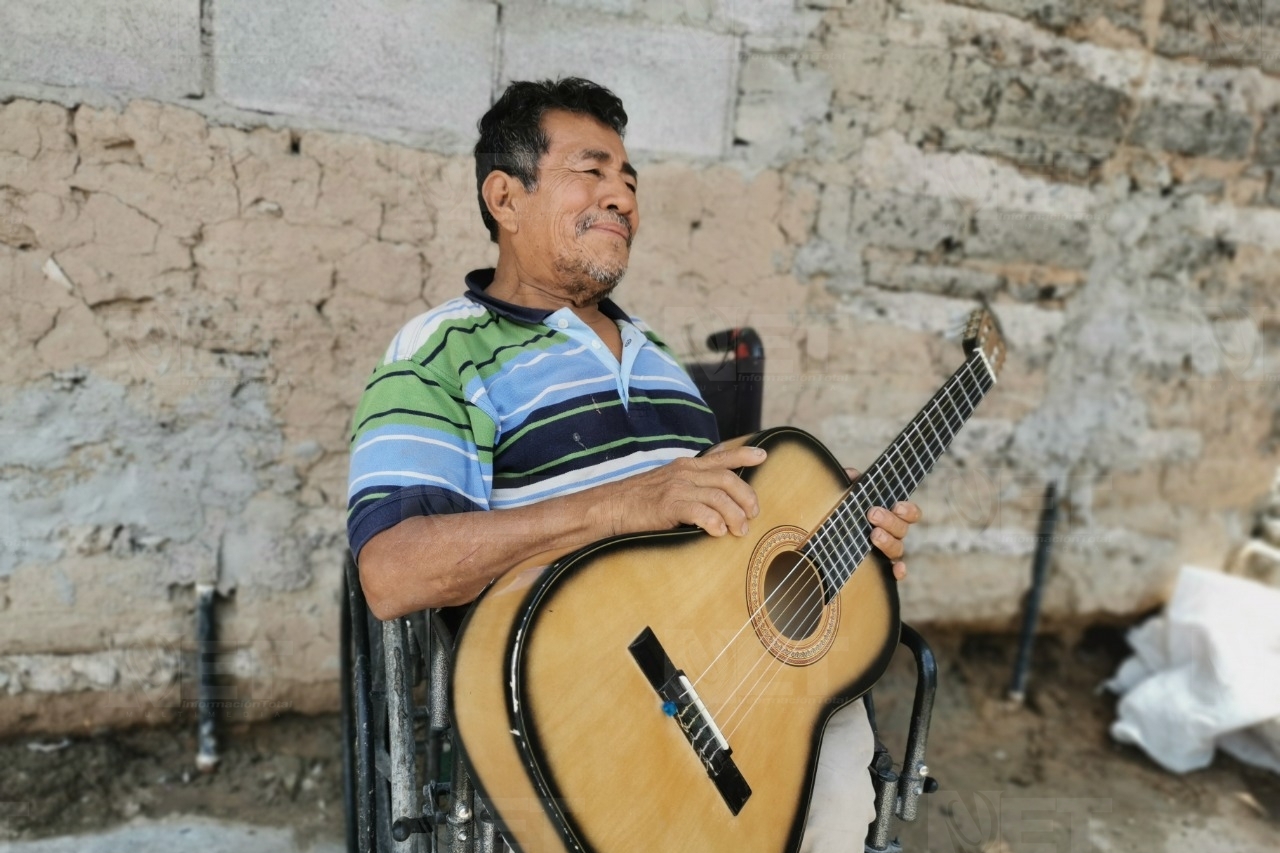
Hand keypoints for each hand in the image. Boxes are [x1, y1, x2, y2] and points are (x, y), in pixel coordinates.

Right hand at [602, 445, 765, 537]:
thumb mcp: (666, 484)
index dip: (744, 455)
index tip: (763, 456)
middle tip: (752, 515)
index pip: (721, 457)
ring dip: (735, 515)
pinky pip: (700, 512)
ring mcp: (676, 488)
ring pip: (719, 497)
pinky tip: (717, 532)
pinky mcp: (668, 505)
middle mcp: (684, 472)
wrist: (609, 507)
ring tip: (739, 531)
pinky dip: (714, 522)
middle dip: (746, 496)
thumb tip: (713, 496)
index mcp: (685, 466)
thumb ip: (689, 485)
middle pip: (727, 479)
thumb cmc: (638, 501)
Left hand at [845, 467, 920, 581]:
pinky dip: (899, 571)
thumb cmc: (843, 513)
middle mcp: (892, 534)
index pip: (910, 514)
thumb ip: (849, 484)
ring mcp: (886, 552)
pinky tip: (896, 570)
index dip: (908, 510)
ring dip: (888, 541)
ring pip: (898, 549)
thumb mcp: (845, 497)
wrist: (825, 539)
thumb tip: (851, 475)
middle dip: (889, 521)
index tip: (896, 505)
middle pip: (902, 529)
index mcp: (890, 516)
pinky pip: (894, 573)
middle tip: (873, 514)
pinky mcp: (878, 568)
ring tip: (873, 534)